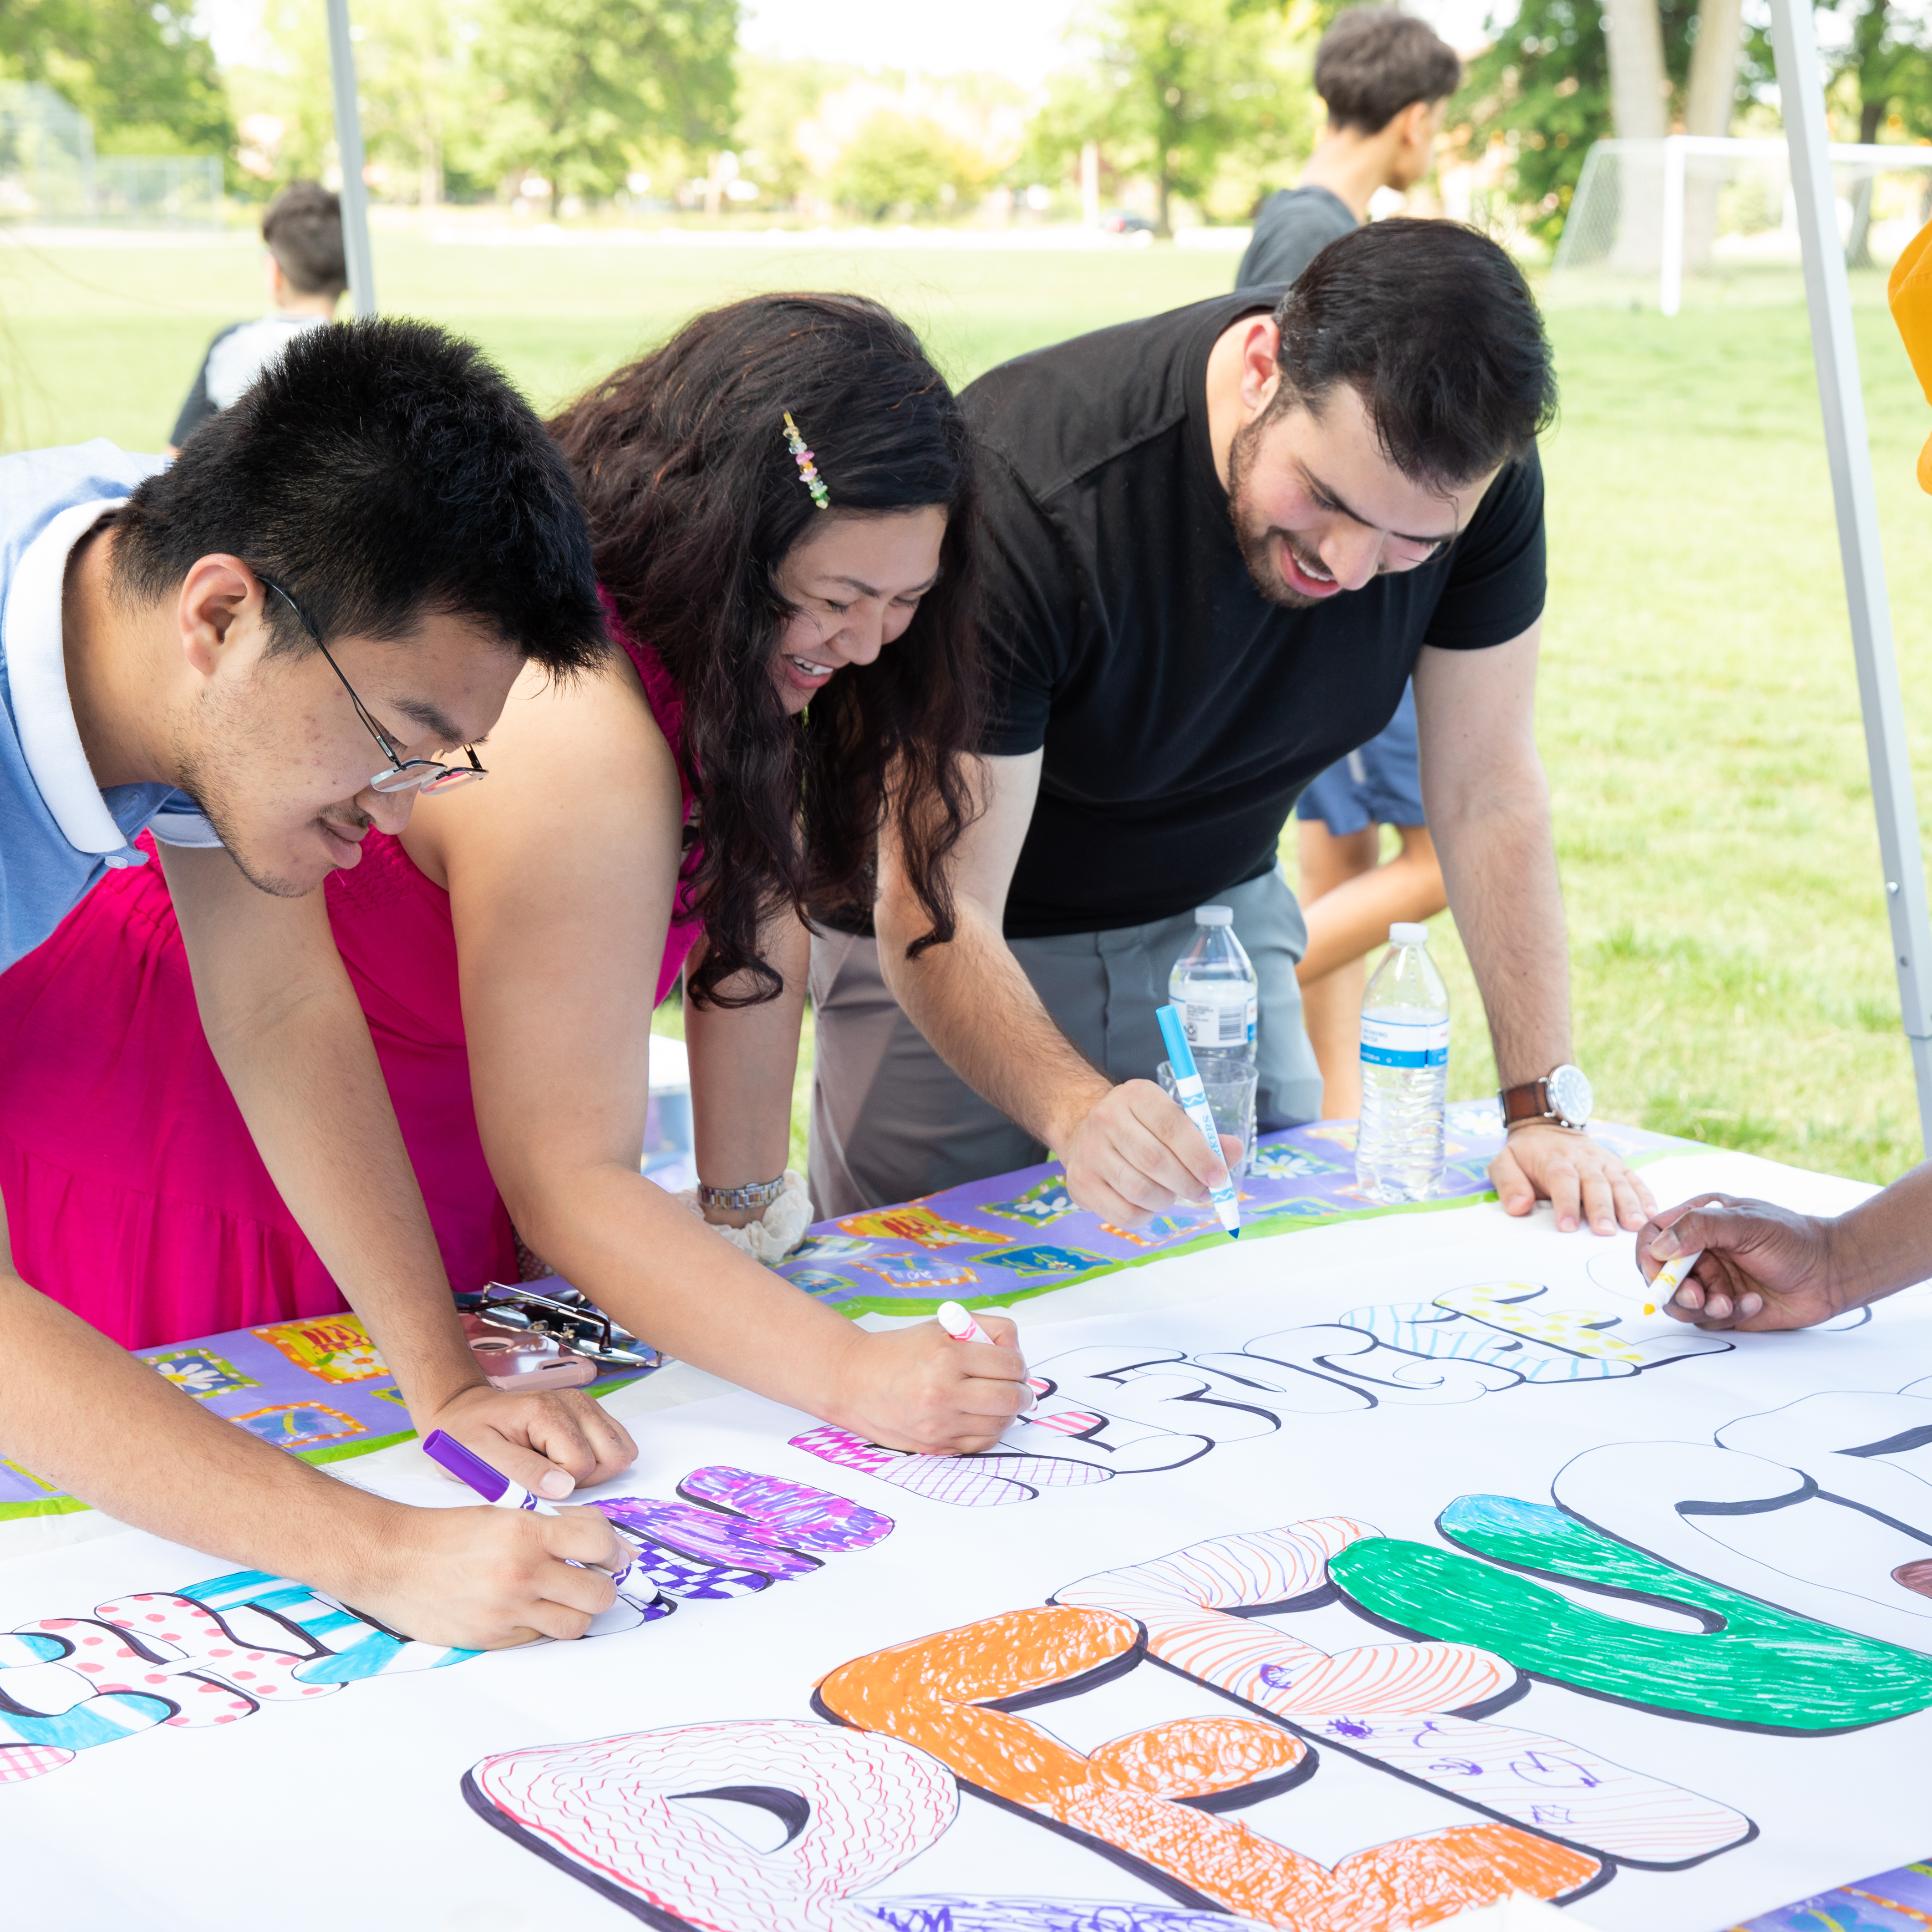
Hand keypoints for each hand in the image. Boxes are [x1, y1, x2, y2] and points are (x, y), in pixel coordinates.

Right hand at [332, 1497, 622, 1649]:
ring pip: (575, 1624)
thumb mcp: (507, 1511)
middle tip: (591, 1578)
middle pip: (598, 1593)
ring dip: (576, 1611)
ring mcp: (507, 1611)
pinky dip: (542, 1625)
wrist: (392, 1560)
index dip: (613, 1549)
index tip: (610, 1553)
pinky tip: (528, 1608)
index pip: (600, 1543)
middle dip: (602, 1586)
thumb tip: (615, 1547)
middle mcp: (520, 1573)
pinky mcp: (492, 1639)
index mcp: (527, 1532)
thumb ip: (560, 1525)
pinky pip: (539, 1639)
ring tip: (562, 1596)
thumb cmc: (449, 1531)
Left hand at [421, 1381, 636, 1500]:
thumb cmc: (469, 1435)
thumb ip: (523, 1472)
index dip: (559, 1484)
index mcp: (546, 1412)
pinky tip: (569, 1459)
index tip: (531, 1482)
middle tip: (549, 1477)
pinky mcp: (590, 1412)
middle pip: (612, 1457)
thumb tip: (565, 1489)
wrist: (465, 1411)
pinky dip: (601, 1459)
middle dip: (585, 1479)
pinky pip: (618, 1443)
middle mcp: (574, 1403)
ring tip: (558, 1468)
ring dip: (595, 1470)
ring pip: (621, 1451)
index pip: (580, 1464)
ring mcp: (585, 1405)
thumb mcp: (480, 1458)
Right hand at [828, 1315, 1031, 1455]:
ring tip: (997, 1401)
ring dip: (1006, 1413)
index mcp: (946, 1356)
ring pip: (999, 1425)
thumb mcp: (941, 1326)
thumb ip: (983, 1330)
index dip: (1018, 1364)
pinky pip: (980, 1444)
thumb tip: (1016, 1354)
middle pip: (1010, 1399)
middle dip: (1022, 1392)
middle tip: (1017, 1387)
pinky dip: (988, 1431)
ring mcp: (938, 1424)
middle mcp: (942, 1392)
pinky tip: (980, 1417)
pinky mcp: (933, 1446)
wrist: (853, 1381)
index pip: (1009, 1364)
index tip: (1013, 1365)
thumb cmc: (900, 1351)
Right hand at [1059, 1079, 1239, 1227]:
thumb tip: (1233, 1152)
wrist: (1085, 1133)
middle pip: (1155, 1161)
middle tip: (1203, 1193)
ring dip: (1167, 1199)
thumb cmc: (1141, 1128)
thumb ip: (1206, 1136)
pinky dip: (1146, 1215)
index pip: (1172, 1125)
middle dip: (1188, 1183)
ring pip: (1140, 1190)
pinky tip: (1148, 1203)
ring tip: (1171, 1192)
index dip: (1200, 1155)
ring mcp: (1089, 1152)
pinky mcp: (1080, 1184)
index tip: (1219, 1176)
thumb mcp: (1172, 1119)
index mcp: (1136, 1095)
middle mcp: (1107, 1119)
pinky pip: (1124, 1214)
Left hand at [1490, 1123, 1653, 1234]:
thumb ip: (1508, 1183)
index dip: (1566, 1203)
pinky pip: (1633, 1179)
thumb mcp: (1504, 1161)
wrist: (1547, 1127)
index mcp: (1554, 1159)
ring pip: (1618, 1182)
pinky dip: (1644, 1195)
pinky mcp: (1617, 1165)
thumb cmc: (1526, 1154)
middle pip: (1595, 1183)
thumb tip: (1518, 1206)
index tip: (1568, 1227)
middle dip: (1601, 1208)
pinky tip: (1651, 1213)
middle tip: (1605, 1232)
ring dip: (1628, 1204)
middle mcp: (1582, 1159)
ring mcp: (1603, 1161)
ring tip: (1635, 1225)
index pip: (1562, 1180)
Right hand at [1639, 1194, 1843, 1329]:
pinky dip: (1728, 1315)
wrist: (1832, 1273)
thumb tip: (1659, 1247)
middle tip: (1700, 1297)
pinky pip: (1708, 1320)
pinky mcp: (1726, 1307)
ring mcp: (1711, 1281)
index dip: (1648, 1257)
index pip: (1652, 1237)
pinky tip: (1754, 1303)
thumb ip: (1700, 1228)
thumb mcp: (1746, 1223)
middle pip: (1660, 1275)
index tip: (1659, 1273)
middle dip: (1675, 1290)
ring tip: (1728, 1304)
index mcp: (1698, 1223)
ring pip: (1680, 1303)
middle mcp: (1699, 1253)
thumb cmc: (1793, 1240)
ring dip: (1700, 1307)